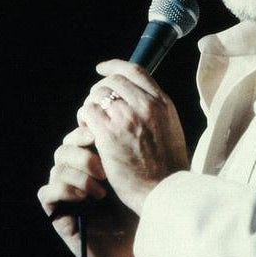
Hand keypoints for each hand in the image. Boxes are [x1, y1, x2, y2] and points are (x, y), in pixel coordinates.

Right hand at [38, 125, 139, 256]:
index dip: (88, 131)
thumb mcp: (136, 173)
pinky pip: (46, 192)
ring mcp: (67, 193)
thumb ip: (125, 148)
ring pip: (57, 166)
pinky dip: (64, 190)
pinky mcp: (58, 214)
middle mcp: (79, 173)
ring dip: (79, 173)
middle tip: (103, 166)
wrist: (139, 246)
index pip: (81, 134)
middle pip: (66, 146)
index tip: (105, 136)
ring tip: (102, 188)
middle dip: (83, 151)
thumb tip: (120, 116)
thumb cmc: (142, 209)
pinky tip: (86, 198)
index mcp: (96, 159)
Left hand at [77, 59, 190, 214]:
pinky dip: (84, 118)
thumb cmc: (168, 166)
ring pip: (97, 95)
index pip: (135, 70)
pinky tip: (87, 130)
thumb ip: (156, 110)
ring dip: (90, 104)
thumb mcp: (172, 127)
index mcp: (162, 102)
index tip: (102, 69)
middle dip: (99, 89)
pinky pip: (87, 112)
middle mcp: (145, 106)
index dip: (114, 66)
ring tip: (91, 120)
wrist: (165, 190)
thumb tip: (136, 98)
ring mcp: (126, 119)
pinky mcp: (108, 135)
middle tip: (95, 103)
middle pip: (112, 81)